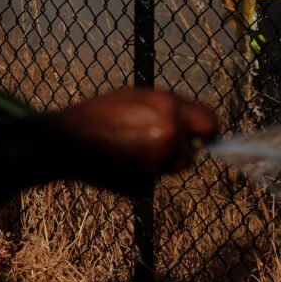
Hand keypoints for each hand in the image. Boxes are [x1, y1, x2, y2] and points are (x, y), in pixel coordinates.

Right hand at [50, 88, 218, 194]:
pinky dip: (144, 171)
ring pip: (173, 167)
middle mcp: (168, 139)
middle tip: (151, 136)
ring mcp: (156, 165)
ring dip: (163, 160)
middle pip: (192, 152)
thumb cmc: (101, 112)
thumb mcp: (139, 96)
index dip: (207, 129)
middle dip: (180, 147)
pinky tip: (123, 160)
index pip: (211, 124)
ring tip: (133, 146)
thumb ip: (172, 108)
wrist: (69, 141)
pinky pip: (154, 178)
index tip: (201, 132)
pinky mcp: (144, 185)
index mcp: (169, 112)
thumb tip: (199, 124)